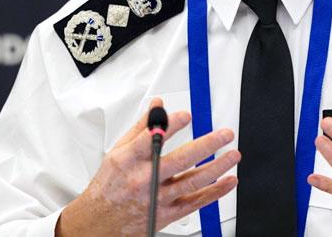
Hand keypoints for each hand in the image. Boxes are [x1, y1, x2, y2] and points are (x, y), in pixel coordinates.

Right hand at [56, 98, 240, 235]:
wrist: (98, 223)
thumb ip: (140, 129)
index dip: (170, 126)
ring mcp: (157, 199)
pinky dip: (215, 192)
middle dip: (206, 145)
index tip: (186, 115)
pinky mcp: (166, 215)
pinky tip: (228, 180)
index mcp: (129, 161)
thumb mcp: (117, 153)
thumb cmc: (109, 186)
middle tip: (224, 134)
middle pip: (179, 160)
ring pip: (192, 182)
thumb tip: (157, 107)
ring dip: (217, 167)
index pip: (151, 140)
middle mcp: (144, 180)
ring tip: (233, 154)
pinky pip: (195, 203)